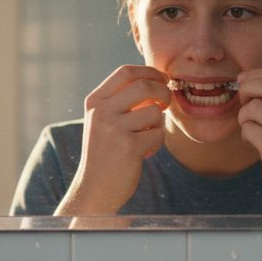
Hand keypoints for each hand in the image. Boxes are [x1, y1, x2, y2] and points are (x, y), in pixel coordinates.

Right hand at [55, 65, 169, 214]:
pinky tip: (145, 152)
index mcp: (95, 101)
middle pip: (144, 85)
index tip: (163, 79)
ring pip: (155, 111)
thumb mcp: (104, 120)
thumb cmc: (106, 152)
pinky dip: (157, 143)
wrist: (95, 188)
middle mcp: (102, 112)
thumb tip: (157, 80)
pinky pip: (158, 134)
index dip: (150, 72)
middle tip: (166, 103)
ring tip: (148, 136)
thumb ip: (122, 100)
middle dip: (163, 92)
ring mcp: (114, 129)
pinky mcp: (129, 147)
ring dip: (159, 123)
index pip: (126, 72)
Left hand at [236, 69, 261, 213]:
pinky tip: (253, 143)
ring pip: (255, 108)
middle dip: (247, 88)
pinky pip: (249, 128)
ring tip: (251, 129)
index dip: (257, 74)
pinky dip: (245, 133)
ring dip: (244, 116)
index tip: (243, 80)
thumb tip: (249, 79)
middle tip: (241, 100)